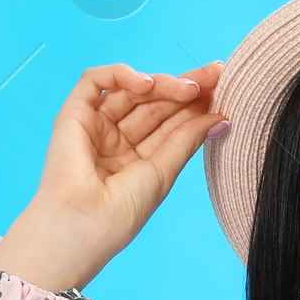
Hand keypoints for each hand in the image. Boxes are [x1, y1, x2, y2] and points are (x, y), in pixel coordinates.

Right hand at [0, 59, 223, 293]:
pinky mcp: (74, 114)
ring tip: (191, 88)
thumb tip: (220, 117)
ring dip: (164, 83)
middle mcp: (116, 140)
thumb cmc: (120, 212)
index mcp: (138, 159)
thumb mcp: (164, 172)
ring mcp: (96, 126)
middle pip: (155, 102)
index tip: (225, 92)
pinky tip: (148, 84)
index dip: (196, 105)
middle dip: (186, 87)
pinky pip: (96, 81)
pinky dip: (122, 75)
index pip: (170, 122)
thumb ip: (187, 139)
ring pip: (132, 90)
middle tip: (217, 76)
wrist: (83, 225)